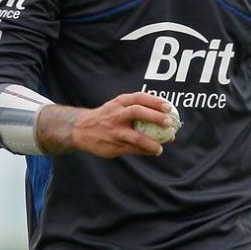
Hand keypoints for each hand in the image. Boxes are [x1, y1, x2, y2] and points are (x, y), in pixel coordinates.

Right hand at [38, 93, 177, 157]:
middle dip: (155, 117)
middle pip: (137, 112)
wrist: (81, 129)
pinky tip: (154, 151)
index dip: (155, 101)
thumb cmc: (107, 117)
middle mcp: (116, 115)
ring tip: (161, 147)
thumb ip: (135, 108)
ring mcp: (114, 131)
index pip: (139, 98)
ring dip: (151, 142)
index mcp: (119, 103)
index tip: (169, 107)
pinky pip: (132, 149)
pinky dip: (145, 150)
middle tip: (169, 123)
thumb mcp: (117, 107)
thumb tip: (164, 114)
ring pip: (135, 137)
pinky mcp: (113, 145)